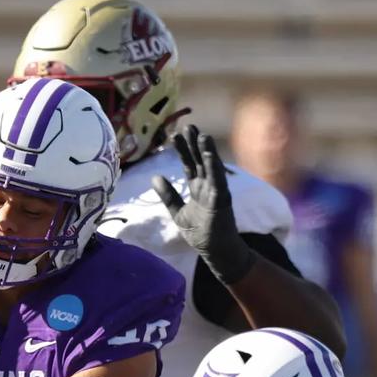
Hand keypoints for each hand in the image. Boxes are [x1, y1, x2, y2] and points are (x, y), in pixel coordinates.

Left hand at [151, 125, 251, 284]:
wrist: (215, 251)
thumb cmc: (200, 232)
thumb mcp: (178, 212)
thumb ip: (168, 195)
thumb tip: (154, 177)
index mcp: (197, 187)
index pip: (189, 164)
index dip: (183, 150)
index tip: (175, 134)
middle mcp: (208, 186)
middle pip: (199, 161)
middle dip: (194, 144)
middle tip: (188, 125)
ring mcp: (216, 192)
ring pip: (211, 167)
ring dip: (207, 151)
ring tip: (202, 134)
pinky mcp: (222, 201)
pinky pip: (218, 182)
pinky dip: (214, 169)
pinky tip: (210, 156)